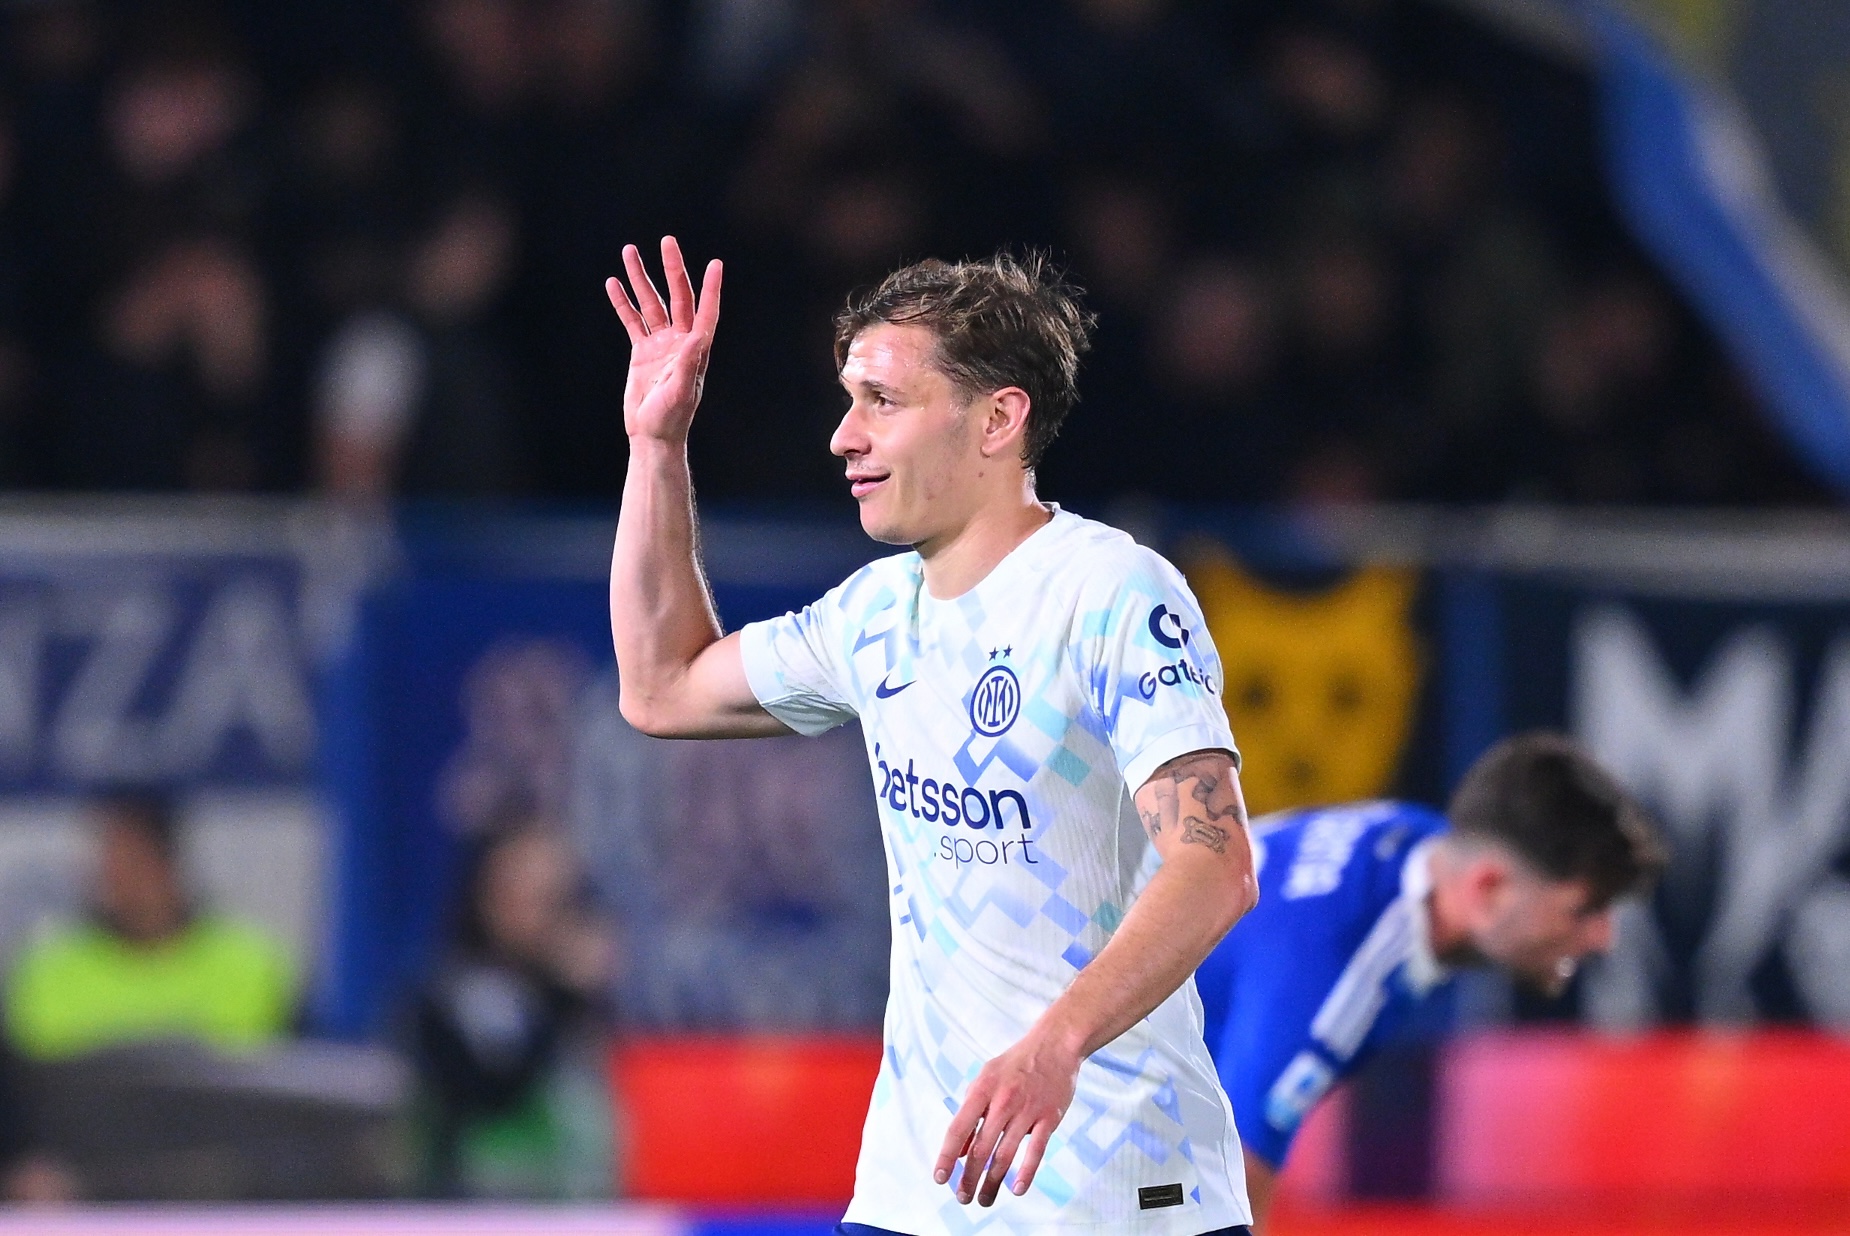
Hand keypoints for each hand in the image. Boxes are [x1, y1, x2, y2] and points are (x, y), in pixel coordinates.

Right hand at [605, 237, 721, 443]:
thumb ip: (688, 364)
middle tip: (667, 241)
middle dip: (672, 269)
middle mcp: (681, 342)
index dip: (711, 289)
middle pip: (677, 298)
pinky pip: (632, 321)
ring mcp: (661, 345)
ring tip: (629, 251)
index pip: (706, 312)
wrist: (651, 435)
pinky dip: (623, 302)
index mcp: (696, 349)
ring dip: (641, 278)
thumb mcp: (681, 392)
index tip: (715, 264)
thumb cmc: (671, 418)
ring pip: (650, 303)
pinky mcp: (642, 352)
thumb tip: (697, 337)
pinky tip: (613, 283)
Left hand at [933, 1028, 1078, 1205]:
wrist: (1054, 1045)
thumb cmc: (1015, 1064)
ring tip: (984, 1200)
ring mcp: (1027, 1110)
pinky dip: (1026, 1173)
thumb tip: (959, 1149)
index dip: (947, 1156)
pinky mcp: (1049, 1118)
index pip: (958, 1129)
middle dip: (969, 1178)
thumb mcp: (985, 1080)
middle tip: (963, 1198)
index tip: (940, 1178)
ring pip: (1005, 1155)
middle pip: (981, 1148)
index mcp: (982, 1090)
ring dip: (992, 1182)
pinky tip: (1016, 1189)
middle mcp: (1002, 1101)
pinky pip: (1036, 1150)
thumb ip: (971, 1112)